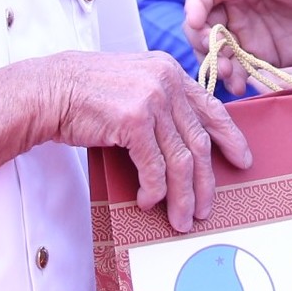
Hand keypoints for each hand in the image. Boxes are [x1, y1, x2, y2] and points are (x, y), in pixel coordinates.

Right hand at [39, 51, 250, 231]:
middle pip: (199, 141)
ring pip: (181, 159)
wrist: (49, 90)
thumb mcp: (133, 85)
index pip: (211, 108)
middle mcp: (166, 81)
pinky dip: (153, 190)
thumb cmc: (86, 94)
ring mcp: (151, 98)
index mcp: (169, 71)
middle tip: (205, 209)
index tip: (242, 160)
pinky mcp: (133, 119)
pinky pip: (154, 166)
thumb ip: (160, 103)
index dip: (230, 137)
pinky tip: (147, 201)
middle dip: (206, 182)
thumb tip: (183, 143)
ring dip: (181, 196)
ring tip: (180, 218)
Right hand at [186, 0, 291, 93]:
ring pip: (217, 50)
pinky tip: (239, 85)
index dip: (194, 8)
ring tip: (231, 75)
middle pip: (203, 24)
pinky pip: (239, 67)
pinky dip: (233, 78)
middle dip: (202, 41)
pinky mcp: (263, 55)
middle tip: (215, 55)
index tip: (197, 25)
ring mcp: (249, 31)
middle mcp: (238, 3)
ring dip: (216, 63)